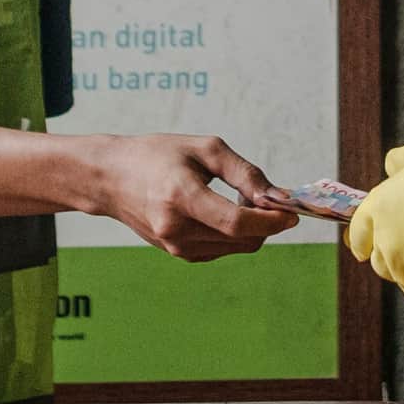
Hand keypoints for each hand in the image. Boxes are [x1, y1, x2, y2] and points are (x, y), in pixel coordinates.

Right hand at [81, 134, 291, 260]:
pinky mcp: (177, 254)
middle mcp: (176, 229)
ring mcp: (175, 246)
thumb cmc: (159, 156)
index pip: (237, 223)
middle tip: (265, 195)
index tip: (291, 212)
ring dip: (250, 228)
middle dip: (266, 222)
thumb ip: (245, 173)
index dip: (271, 221)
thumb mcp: (205, 149)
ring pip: (236, 248)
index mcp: (181, 197)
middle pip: (243, 240)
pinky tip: (221, 211)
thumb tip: (277, 197)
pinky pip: (222, 250)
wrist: (111, 178)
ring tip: (237, 197)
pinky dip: (233, 234)